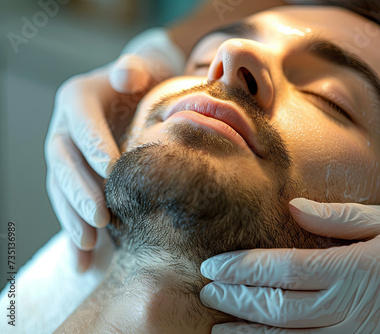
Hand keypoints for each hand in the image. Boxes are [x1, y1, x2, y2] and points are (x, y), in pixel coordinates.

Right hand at [45, 28, 184, 271]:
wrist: (144, 94)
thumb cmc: (148, 80)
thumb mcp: (144, 68)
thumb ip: (134, 70)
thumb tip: (126, 77)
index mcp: (77, 99)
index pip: (80, 122)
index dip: (92, 145)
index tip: (111, 171)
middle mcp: (65, 129)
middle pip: (63, 161)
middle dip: (81, 191)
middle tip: (102, 217)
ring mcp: (68, 157)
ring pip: (61, 190)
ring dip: (73, 218)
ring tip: (89, 245)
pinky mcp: (76, 181)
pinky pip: (70, 209)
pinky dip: (75, 236)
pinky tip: (83, 264)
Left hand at [200, 198, 379, 332]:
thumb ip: (336, 218)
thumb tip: (291, 208)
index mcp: (356, 270)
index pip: (284, 270)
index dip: (243, 269)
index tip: (212, 266)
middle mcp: (353, 309)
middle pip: (280, 310)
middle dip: (237, 301)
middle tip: (207, 292)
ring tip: (218, 329)